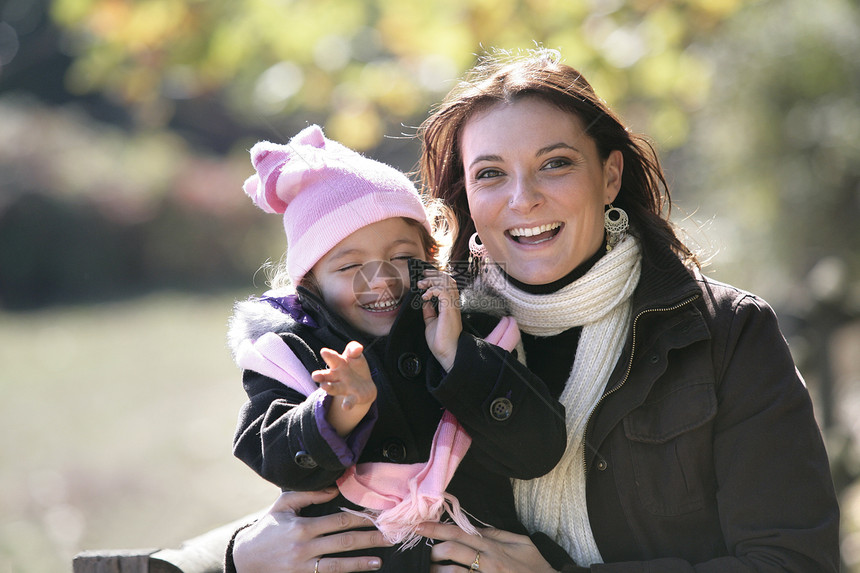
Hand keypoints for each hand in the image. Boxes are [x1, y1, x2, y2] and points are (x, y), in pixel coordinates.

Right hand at [233, 488, 391, 572]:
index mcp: (302, 527)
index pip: (339, 520)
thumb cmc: (267, 528)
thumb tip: (334, 488)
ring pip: (339, 564)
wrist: (245, 559)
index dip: (360, 518)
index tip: (377, 516)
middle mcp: (305, 547)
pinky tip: (359, 571)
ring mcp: (304, 566)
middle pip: (344, 541)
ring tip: (379, 559)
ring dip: (362, 562)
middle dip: (370, 538)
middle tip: (389, 536)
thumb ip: (308, 495)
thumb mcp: (283, 505)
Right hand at [312, 342, 376, 435]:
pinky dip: (347, 404)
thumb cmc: (355, 367)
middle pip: (326, 376)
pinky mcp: (353, 397)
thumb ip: (354, 349)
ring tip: (324, 387)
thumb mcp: (356, 356)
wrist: (365, 386)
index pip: (332, 358)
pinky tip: (345, 407)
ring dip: (329, 388)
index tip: (324, 351)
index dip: (328, 355)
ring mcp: (344, 388)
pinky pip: (349, 401)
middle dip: (321, 375)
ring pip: (334, 389)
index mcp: (338, 364)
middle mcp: (337, 377)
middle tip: (314, 375)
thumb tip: (357, 349)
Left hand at [416, 522, 557, 572]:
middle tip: (422, 552)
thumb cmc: (535, 567)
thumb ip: (496, 533)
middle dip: (432, 551)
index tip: (418, 526)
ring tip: (429, 569)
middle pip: (452, 551)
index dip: (437, 529)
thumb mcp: (521, 543)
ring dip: (437, 571)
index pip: (459, 533)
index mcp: (493, 547)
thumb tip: (474, 528)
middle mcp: (487, 562)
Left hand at [417, 270, 462, 371]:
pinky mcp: (449, 309)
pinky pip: (442, 291)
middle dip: (434, 274)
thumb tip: (425, 303)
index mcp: (450, 306)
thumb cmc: (441, 342)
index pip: (448, 285)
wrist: (448, 352)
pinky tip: (425, 296)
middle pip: (448, 279)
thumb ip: (429, 312)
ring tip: (421, 284)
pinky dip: (432, 290)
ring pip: (446, 282)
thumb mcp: (431, 323)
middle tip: (422, 277)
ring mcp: (452, 305)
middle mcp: (453, 303)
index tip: (424, 278)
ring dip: (432, 280)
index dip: (437, 278)